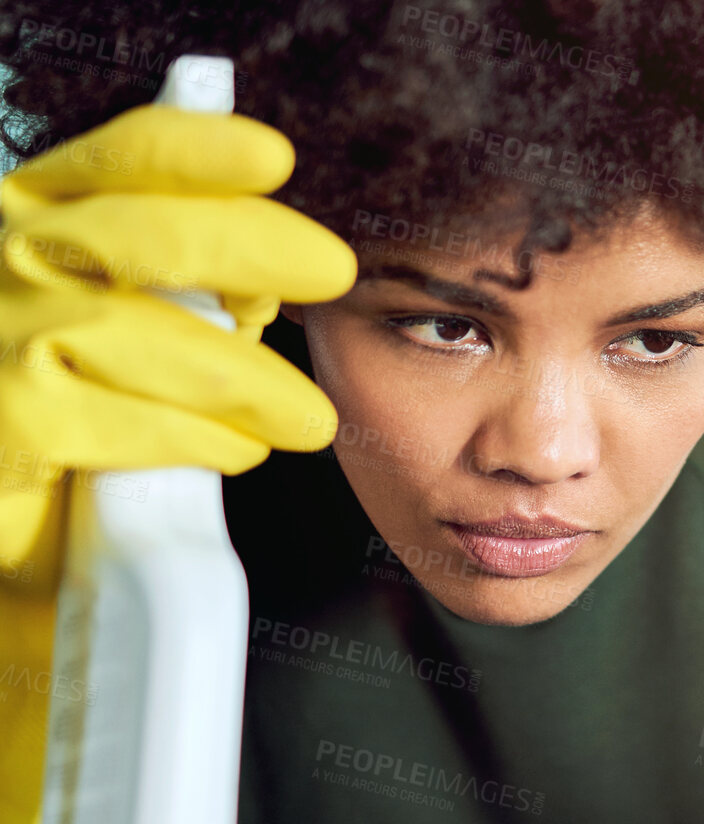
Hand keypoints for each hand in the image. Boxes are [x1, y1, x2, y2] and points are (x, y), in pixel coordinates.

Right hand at [0, 103, 355, 823]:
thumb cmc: (49, 425)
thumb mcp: (110, 343)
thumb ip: (168, 304)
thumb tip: (262, 291)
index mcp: (28, 227)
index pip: (112, 160)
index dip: (195, 149)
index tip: (274, 154)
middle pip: (134, 232)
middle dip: (247, 244)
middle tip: (331, 271)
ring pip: (131, 332)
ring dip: (239, 371)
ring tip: (303, 416)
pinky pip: (105, 420)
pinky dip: (186, 435)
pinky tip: (231, 451)